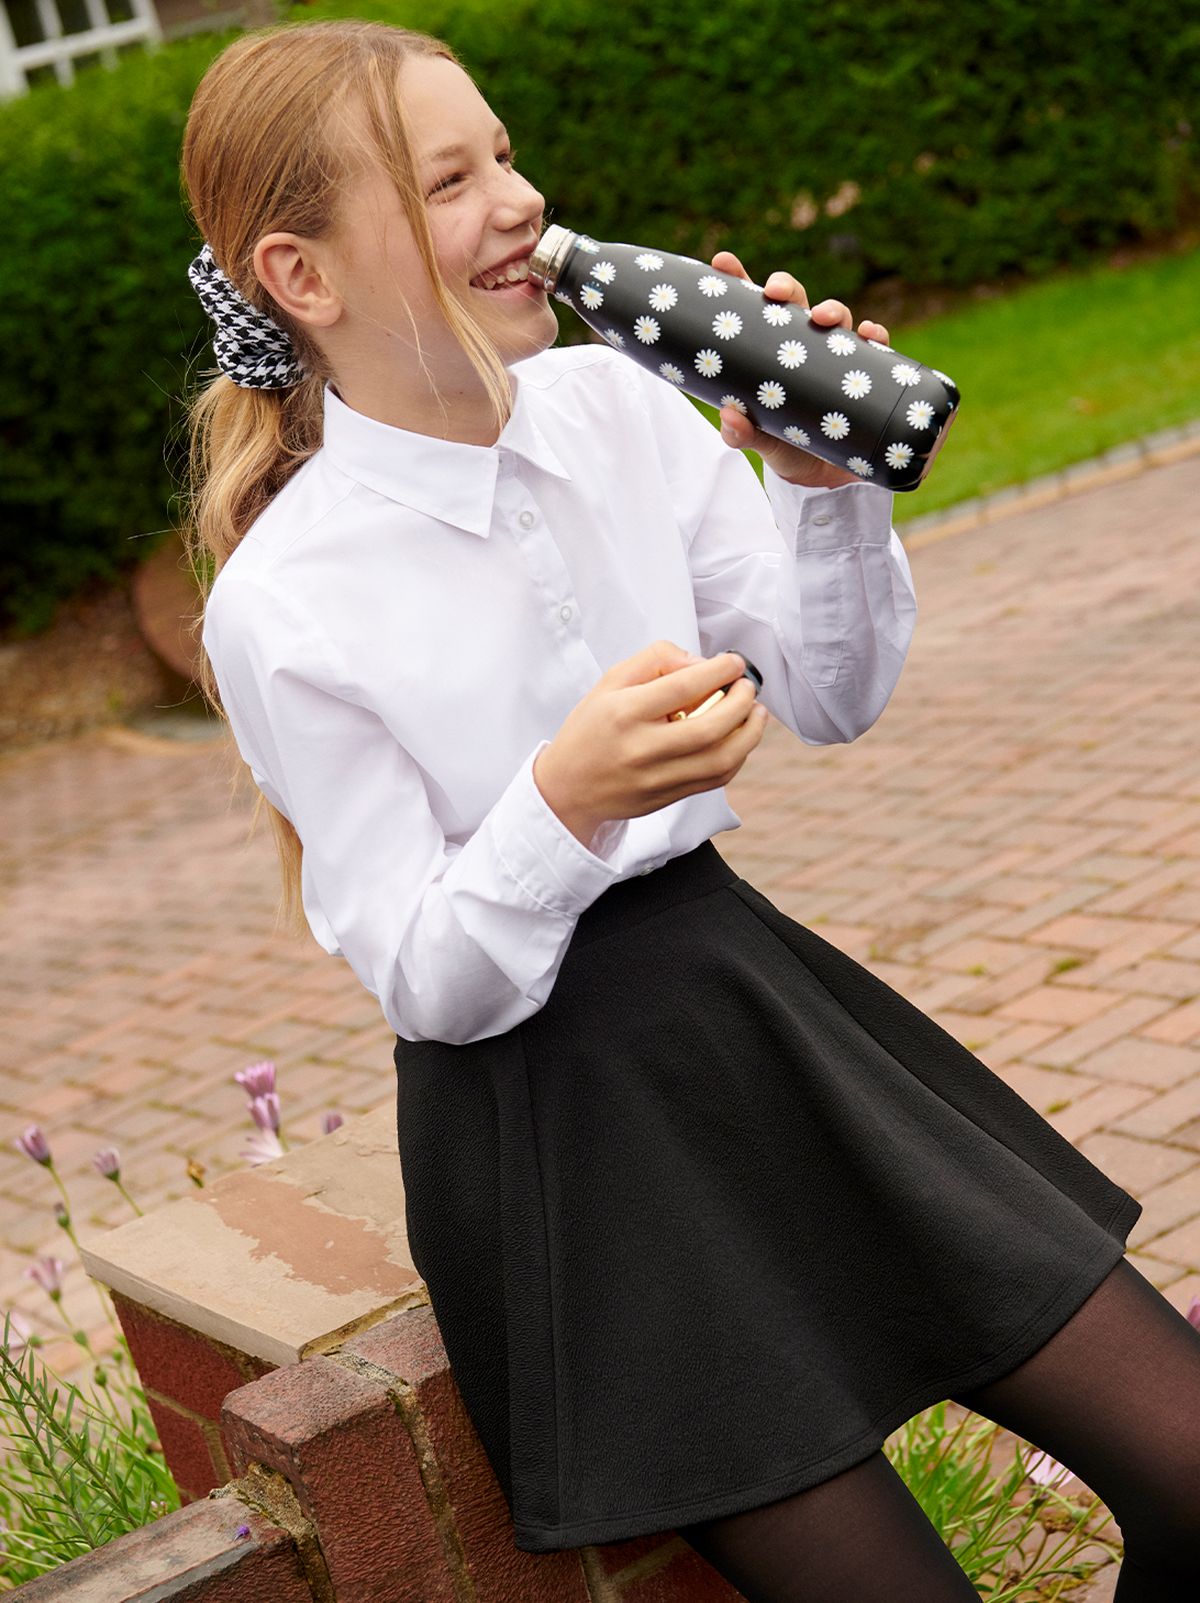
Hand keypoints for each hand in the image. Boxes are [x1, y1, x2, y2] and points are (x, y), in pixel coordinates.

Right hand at [533, 639, 767, 846]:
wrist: (568, 789)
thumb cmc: (591, 730)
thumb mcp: (610, 683)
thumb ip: (653, 660)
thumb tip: (698, 662)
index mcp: (624, 713)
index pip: (682, 686)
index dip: (718, 670)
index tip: (733, 662)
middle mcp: (642, 748)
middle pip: (710, 727)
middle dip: (741, 702)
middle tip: (747, 687)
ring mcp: (657, 778)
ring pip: (720, 759)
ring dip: (750, 733)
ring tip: (757, 712)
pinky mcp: (669, 798)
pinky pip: (716, 779)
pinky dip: (737, 757)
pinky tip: (741, 739)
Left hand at [710, 250, 890, 488]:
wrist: (826, 481)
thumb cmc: (788, 449)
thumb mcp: (762, 444)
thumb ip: (742, 434)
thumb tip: (729, 415)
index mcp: (773, 353)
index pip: (756, 311)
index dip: (740, 281)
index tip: (723, 262)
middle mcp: (805, 348)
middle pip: (797, 303)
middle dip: (787, 288)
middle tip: (775, 291)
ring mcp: (837, 359)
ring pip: (838, 320)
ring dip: (833, 310)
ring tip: (825, 317)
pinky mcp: (866, 377)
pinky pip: (876, 350)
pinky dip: (875, 337)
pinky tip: (870, 335)